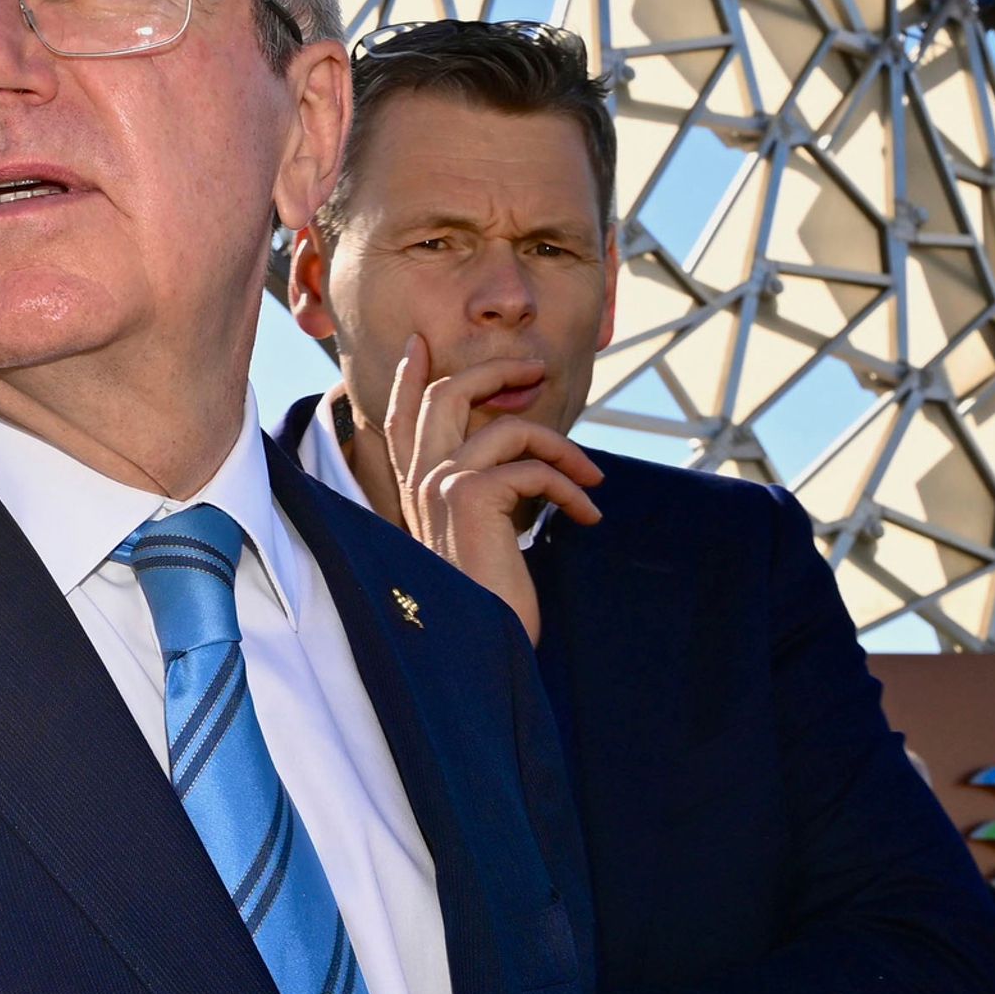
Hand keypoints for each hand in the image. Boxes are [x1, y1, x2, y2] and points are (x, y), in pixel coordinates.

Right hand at [379, 335, 604, 641]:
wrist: (478, 649)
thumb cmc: (489, 601)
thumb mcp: (481, 535)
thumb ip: (486, 491)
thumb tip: (519, 451)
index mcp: (416, 490)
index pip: (401, 418)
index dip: (409, 377)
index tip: (420, 344)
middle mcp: (420, 482)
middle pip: (445, 395)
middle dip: (494, 370)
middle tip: (536, 368)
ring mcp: (439, 486)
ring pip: (504, 427)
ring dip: (563, 448)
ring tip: (593, 481)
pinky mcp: (469, 496)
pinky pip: (533, 468)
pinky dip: (572, 488)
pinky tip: (588, 517)